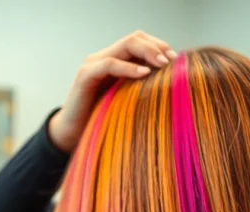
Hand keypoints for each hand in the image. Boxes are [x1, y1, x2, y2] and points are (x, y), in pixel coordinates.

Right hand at [48, 31, 175, 151]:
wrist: (73, 135)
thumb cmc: (103, 121)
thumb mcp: (128, 101)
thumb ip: (142, 88)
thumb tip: (172, 85)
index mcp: (115, 61)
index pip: (139, 41)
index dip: (159, 46)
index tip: (176, 59)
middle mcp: (103, 58)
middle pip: (134, 39)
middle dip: (156, 47)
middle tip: (172, 60)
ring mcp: (93, 64)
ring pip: (124, 46)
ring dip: (147, 52)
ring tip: (163, 64)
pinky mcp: (85, 76)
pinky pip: (109, 64)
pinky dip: (128, 67)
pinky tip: (144, 73)